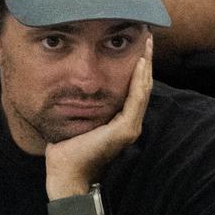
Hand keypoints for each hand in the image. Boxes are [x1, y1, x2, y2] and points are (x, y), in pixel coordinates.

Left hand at [45, 36, 153, 199]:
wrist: (66, 174)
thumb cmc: (67, 151)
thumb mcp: (76, 122)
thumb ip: (84, 108)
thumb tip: (76, 91)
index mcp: (121, 122)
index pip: (134, 90)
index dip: (137, 69)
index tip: (138, 48)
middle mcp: (130, 123)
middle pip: (142, 86)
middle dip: (145, 62)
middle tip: (148, 40)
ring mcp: (130, 126)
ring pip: (143, 89)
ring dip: (145, 66)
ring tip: (147, 46)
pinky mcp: (125, 129)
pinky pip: (136, 98)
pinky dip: (139, 80)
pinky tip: (139, 64)